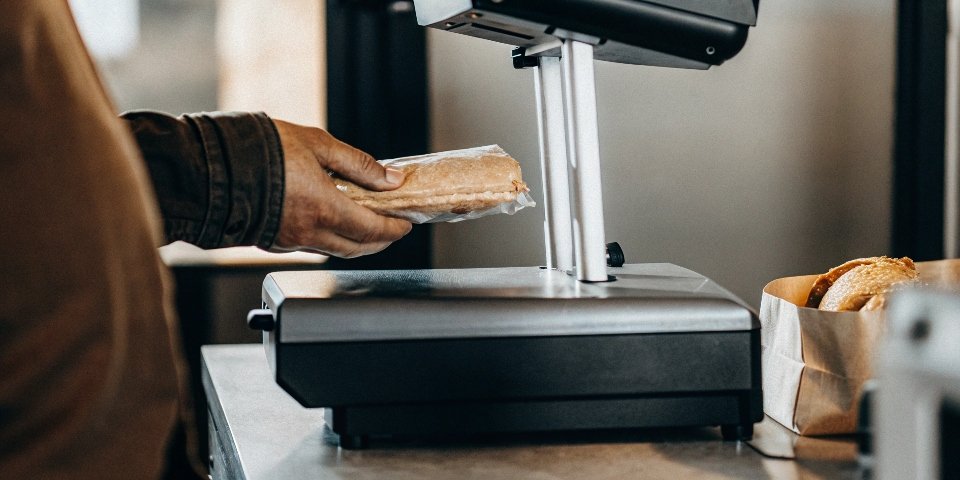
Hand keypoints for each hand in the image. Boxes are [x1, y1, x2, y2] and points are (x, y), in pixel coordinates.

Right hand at [271, 120, 411, 257]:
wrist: (212, 165)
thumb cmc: (261, 150)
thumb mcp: (318, 144)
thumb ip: (360, 164)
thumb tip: (392, 179)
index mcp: (324, 208)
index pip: (373, 231)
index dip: (394, 230)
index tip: (405, 224)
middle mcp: (309, 232)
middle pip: (358, 248)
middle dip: (380, 241)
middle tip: (392, 229)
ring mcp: (289, 241)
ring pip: (334, 250)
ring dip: (355, 242)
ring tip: (365, 224)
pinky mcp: (272, 242)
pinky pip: (310, 247)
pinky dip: (329, 239)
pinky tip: (330, 222)